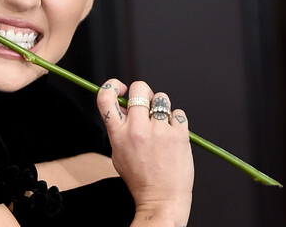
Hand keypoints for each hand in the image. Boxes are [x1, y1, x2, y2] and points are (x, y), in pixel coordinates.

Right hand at [97, 80, 193, 225]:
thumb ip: (119, 127)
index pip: (106, 96)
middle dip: (143, 93)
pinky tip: (172, 135)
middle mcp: (137, 128)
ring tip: (161, 125)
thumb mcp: (118, 152)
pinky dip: (176, 121)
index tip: (120, 88)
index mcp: (118, 133)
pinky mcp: (179, 134)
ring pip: (162, 98)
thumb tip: (126, 106)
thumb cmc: (140, 178)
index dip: (112, 86)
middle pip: (139, 88)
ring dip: (161, 107)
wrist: (162, 199)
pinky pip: (178, 113)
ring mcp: (159, 130)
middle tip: (146, 104)